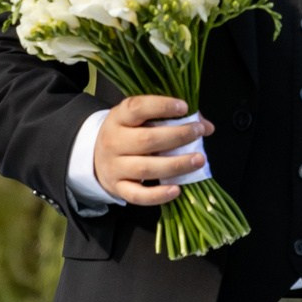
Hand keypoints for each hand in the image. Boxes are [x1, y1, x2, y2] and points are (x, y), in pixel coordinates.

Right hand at [92, 92, 213, 207]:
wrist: (95, 157)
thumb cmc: (127, 133)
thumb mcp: (139, 119)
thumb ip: (171, 118)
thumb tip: (206, 126)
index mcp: (118, 117)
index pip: (137, 108)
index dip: (161, 106)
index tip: (184, 107)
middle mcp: (113, 141)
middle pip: (146, 140)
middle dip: (177, 136)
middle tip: (198, 132)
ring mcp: (115, 167)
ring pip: (146, 169)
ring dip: (176, 165)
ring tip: (199, 160)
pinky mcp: (119, 188)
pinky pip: (138, 195)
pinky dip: (158, 195)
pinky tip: (177, 189)